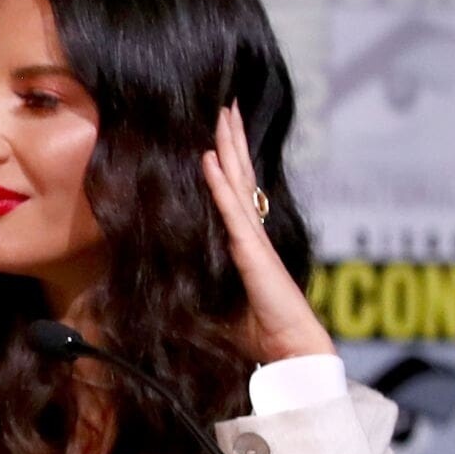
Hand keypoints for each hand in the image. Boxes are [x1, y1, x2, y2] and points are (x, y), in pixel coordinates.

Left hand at [201, 103, 334, 365]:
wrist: (290, 349)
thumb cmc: (256, 333)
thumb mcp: (215, 303)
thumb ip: (197, 285)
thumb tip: (165, 284)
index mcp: (247, 241)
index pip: (236, 191)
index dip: (228, 160)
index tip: (218, 134)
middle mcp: (252, 232)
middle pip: (241, 173)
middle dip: (232, 138)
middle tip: (226, 104)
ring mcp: (254, 238)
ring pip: (239, 180)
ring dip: (229, 145)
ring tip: (224, 112)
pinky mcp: (252, 250)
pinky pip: (232, 209)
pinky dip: (220, 182)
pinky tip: (210, 157)